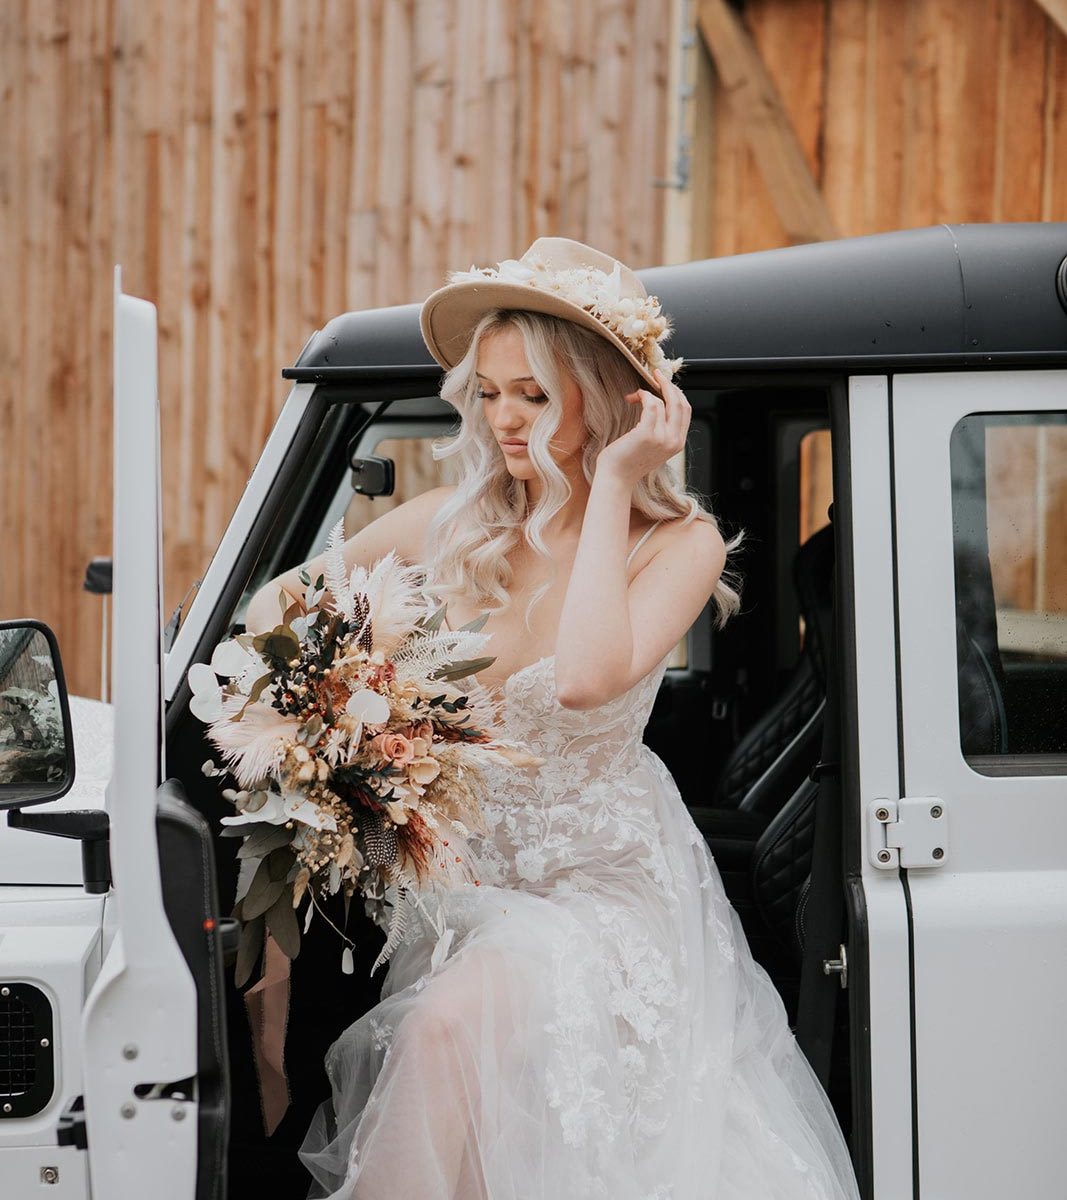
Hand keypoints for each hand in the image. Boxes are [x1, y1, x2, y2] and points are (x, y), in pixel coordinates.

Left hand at [595, 368, 690, 484]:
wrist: (616, 478)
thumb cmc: (628, 461)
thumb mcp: (652, 445)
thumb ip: (661, 429)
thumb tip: (660, 403)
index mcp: (677, 443)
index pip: (686, 410)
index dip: (677, 393)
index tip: (665, 383)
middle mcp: (674, 441)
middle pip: (680, 403)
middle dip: (668, 385)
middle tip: (656, 374)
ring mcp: (662, 438)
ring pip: (664, 402)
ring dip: (648, 392)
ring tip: (635, 396)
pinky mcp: (647, 434)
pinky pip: (651, 404)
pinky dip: (642, 395)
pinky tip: (632, 398)